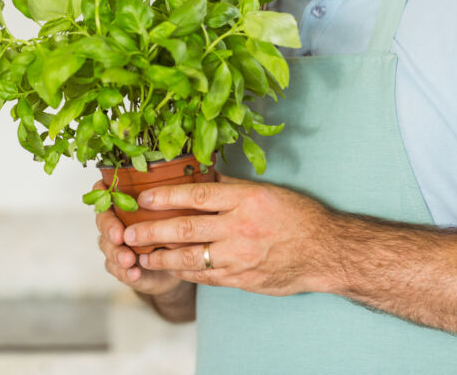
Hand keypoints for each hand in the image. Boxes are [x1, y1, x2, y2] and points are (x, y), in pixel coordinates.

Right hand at [93, 179, 184, 296]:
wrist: (176, 264)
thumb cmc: (175, 229)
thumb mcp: (176, 211)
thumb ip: (173, 200)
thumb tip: (186, 184)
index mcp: (125, 203)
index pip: (104, 191)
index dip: (101, 192)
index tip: (108, 194)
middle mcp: (116, 221)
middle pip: (103, 219)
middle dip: (109, 228)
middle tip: (120, 236)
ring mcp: (115, 245)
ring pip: (107, 246)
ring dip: (117, 253)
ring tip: (128, 259)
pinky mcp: (120, 267)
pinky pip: (116, 269)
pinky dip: (124, 272)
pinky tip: (134, 273)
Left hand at [122, 173, 335, 295]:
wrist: (327, 251)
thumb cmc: (297, 215)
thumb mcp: (266, 191)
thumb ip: (230, 187)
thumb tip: (198, 175)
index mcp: (245, 200)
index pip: (196, 196)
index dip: (165, 197)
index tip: (142, 198)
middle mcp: (240, 229)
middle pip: (186, 230)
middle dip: (152, 232)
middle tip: (128, 232)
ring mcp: (241, 257)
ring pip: (191, 259)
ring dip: (162, 258)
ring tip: (141, 254)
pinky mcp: (244, 279)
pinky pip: (206, 277)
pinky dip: (185, 272)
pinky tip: (170, 268)